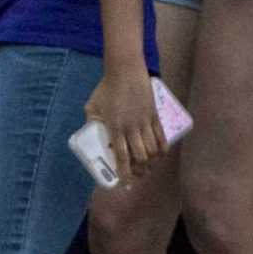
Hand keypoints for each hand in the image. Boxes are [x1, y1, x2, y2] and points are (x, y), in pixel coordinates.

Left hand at [84, 63, 164, 183]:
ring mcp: (145, 122)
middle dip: (140, 170)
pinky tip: (160, 155)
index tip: (125, 183)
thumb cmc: (106, 87)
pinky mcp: (154, 115)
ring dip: (151, 162)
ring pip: (152, 149)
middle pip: (140, 156)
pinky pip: (162, 136)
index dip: (125, 172)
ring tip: (148, 167)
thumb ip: (91, 120)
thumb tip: (89, 131)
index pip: (121, 156)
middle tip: (137, 175)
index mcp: (115, 127)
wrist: (125, 70)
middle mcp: (131, 127)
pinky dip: (163, 148)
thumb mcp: (93, 105)